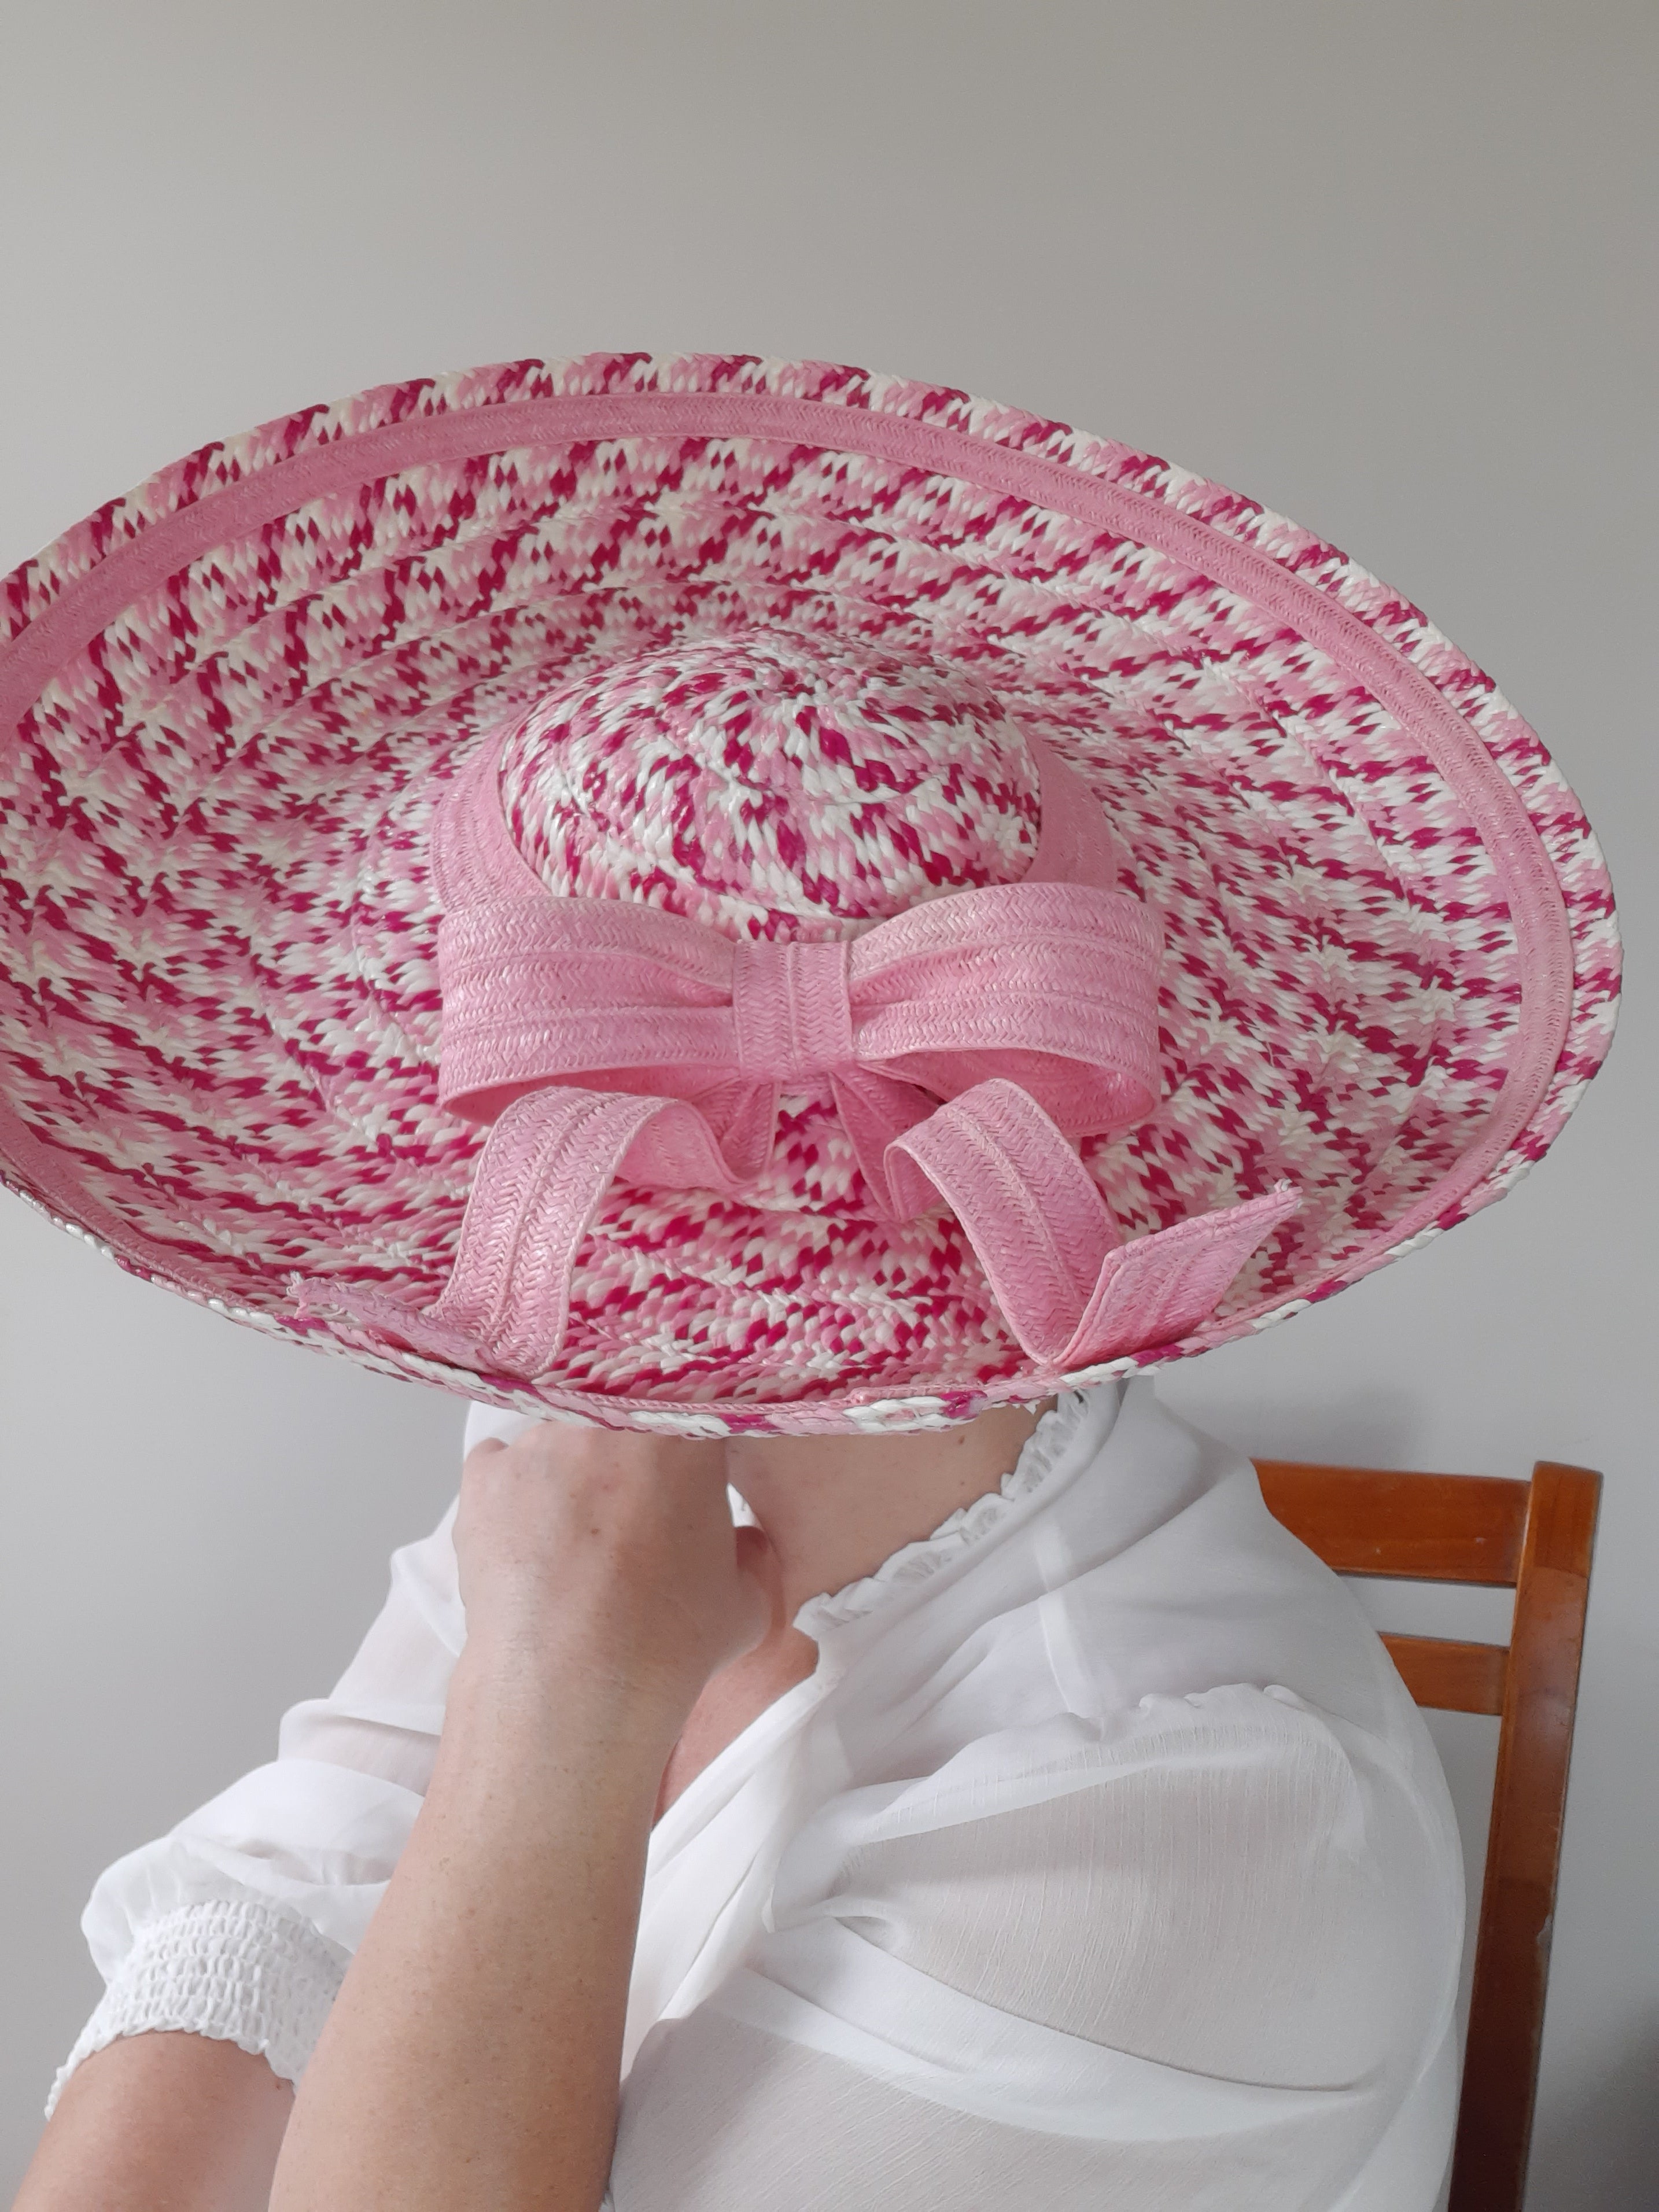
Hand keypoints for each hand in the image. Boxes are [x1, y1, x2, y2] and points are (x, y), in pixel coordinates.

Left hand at [452, 1422, 773, 1737]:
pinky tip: (529, 1541)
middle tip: (632, 1514)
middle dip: (628, 1456)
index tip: (688, 1476)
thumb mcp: (747, 1602)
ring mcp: (539, 1443)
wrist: (572, 1688)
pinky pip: (502, 1464)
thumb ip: (752, 1551)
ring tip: (576, 1542)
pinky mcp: (485, 1476)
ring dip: (572, 1475)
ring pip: (562, 1439)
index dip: (691, 1443)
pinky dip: (515, 1493)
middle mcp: (608, 1419)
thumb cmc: (667, 1646)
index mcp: (683, 1433)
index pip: (693, 1407)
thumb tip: (743, 1541)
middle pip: (622, 1417)